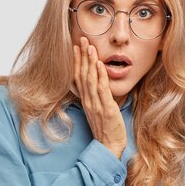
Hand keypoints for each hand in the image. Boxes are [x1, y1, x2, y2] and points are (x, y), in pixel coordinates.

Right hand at [73, 37, 126, 158]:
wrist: (109, 146)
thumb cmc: (106, 129)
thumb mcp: (98, 110)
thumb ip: (96, 97)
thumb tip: (97, 84)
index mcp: (86, 100)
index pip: (78, 76)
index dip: (77, 61)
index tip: (76, 47)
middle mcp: (88, 100)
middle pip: (82, 74)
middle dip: (82, 55)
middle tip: (81, 39)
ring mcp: (96, 104)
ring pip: (90, 79)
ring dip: (89, 61)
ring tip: (89, 46)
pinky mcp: (106, 109)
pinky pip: (102, 90)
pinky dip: (100, 76)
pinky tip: (99, 64)